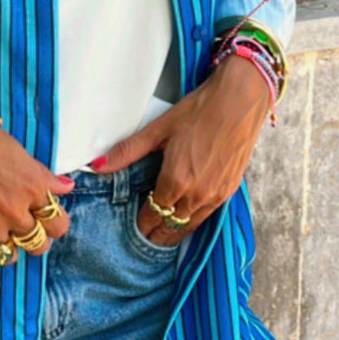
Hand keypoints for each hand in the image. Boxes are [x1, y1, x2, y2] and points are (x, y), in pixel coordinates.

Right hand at [0, 95, 73, 261]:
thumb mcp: (16, 149)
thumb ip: (42, 174)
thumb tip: (63, 187)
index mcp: (32, 186)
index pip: (58, 224)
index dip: (53, 222)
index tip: (45, 219)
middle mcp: (14, 209)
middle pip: (38, 245)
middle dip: (34, 237)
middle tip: (24, 227)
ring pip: (9, 255)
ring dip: (7, 244)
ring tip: (0, 229)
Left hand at [92, 55, 272, 244]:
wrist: (240, 100)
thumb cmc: (201, 111)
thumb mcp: (159, 129)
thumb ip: (127, 151)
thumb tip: (98, 165)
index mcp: (176, 182)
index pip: (152, 216)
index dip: (141, 225)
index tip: (134, 228)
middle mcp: (197, 195)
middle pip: (170, 228)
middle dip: (156, 234)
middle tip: (144, 238)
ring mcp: (216, 195)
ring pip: (189, 226)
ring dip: (174, 232)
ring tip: (162, 235)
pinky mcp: (230, 190)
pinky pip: (207, 216)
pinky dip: (193, 221)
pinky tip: (186, 218)